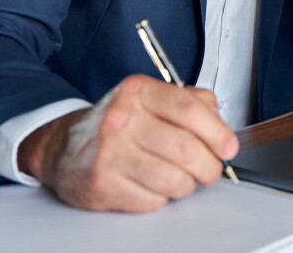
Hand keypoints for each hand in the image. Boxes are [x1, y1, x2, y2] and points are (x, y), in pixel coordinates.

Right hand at [17, 75, 237, 211]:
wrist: (63, 147)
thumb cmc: (116, 125)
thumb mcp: (150, 99)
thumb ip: (190, 102)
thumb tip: (221, 123)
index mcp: (138, 92)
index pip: (190, 110)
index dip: (218, 133)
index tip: (228, 147)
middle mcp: (121, 119)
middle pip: (187, 150)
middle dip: (209, 167)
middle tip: (210, 170)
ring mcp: (109, 153)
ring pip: (174, 180)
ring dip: (187, 185)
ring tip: (180, 178)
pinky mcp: (102, 184)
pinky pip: (153, 200)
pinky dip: (161, 198)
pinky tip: (150, 186)